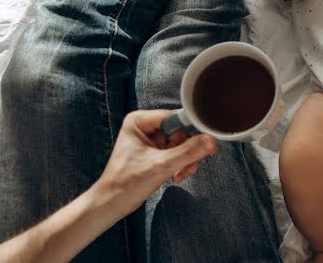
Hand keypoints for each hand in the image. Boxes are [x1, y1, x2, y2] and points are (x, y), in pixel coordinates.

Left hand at [92, 110, 216, 216]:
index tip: (204, 144)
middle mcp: (145, 126)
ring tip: (179, 174)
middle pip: (181, 131)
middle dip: (187, 151)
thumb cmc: (126, 184)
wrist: (111, 205)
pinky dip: (180, 164)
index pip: (176, 118)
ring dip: (185, 160)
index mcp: (139, 120)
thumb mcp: (161, 166)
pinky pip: (177, 152)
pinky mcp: (155, 152)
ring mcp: (151, 139)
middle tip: (187, 166)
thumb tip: (211, 141)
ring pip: (182, 143)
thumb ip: (188, 152)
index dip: (190, 131)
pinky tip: (175, 176)